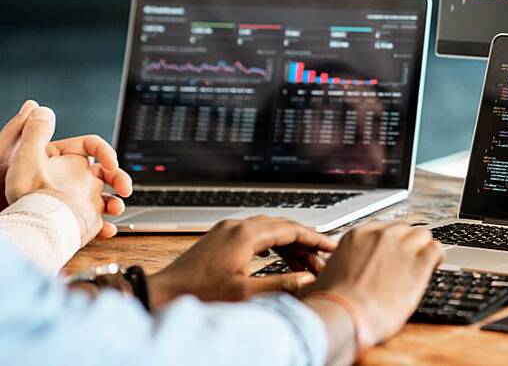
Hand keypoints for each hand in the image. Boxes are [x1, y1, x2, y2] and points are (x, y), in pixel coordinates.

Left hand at [4, 107, 131, 242]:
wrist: (26, 231)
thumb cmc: (22, 196)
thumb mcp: (24, 157)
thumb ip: (36, 131)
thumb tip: (43, 110)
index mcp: (61, 161)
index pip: (91, 147)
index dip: (104, 152)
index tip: (110, 163)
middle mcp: (72, 179)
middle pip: (106, 172)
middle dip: (119, 178)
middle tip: (125, 188)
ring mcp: (78, 200)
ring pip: (107, 196)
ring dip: (116, 201)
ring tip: (116, 208)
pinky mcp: (80, 221)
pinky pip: (99, 222)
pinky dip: (106, 226)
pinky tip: (107, 229)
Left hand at [147, 216, 337, 309]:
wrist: (164, 292)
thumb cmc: (199, 293)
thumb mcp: (246, 293)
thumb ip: (281, 284)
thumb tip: (307, 279)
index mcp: (246, 235)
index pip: (292, 229)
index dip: (315, 239)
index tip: (331, 247)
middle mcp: (237, 226)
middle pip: (283, 226)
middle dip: (305, 242)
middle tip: (322, 258)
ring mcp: (227, 230)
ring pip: (269, 229)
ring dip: (289, 243)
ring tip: (304, 263)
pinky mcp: (220, 237)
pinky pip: (255, 233)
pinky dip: (273, 243)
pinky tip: (277, 255)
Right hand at [302, 222, 442, 346]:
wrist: (344, 315)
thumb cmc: (331, 303)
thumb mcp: (321, 278)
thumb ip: (328, 272)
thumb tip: (314, 283)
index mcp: (357, 236)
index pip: (382, 229)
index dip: (389, 243)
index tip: (390, 254)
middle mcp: (381, 236)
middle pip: (404, 229)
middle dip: (406, 243)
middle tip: (406, 261)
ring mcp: (401, 247)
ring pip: (422, 235)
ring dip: (423, 247)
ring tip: (423, 261)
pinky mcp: (419, 263)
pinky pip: (436, 250)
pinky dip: (437, 257)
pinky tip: (434, 265)